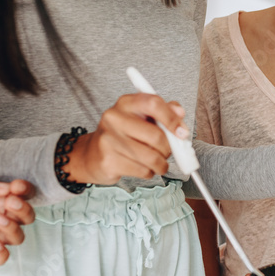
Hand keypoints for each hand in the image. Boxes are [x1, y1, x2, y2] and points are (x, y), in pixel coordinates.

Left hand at [0, 175, 34, 264]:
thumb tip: (5, 186)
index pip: (24, 195)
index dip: (26, 191)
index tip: (17, 187)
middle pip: (26, 218)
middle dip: (24, 210)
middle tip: (10, 203)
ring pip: (17, 237)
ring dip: (13, 228)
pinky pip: (0, 258)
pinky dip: (2, 253)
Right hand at [65, 94, 187, 184]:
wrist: (92, 155)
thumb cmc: (124, 134)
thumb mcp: (142, 117)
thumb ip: (164, 111)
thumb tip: (180, 112)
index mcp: (126, 103)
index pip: (153, 103)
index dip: (172, 119)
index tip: (182, 132)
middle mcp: (114, 118)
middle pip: (156, 136)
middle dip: (168, 148)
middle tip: (167, 151)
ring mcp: (109, 140)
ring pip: (152, 157)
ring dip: (161, 163)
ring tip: (157, 162)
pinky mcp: (108, 161)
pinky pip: (143, 171)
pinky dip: (149, 172)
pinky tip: (143, 167)